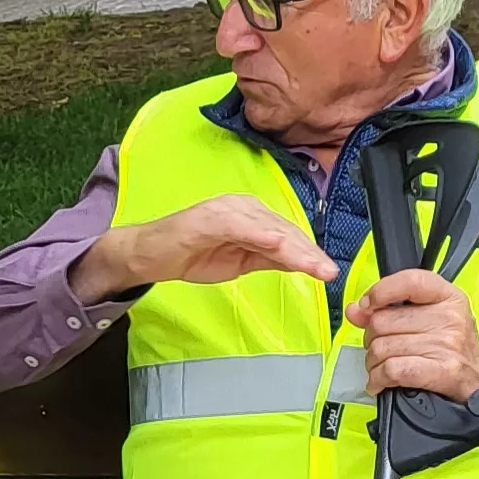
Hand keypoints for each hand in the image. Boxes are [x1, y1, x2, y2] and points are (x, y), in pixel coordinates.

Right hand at [71, 195, 340, 302]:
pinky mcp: (210, 218)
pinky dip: (262, 236)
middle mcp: (243, 206)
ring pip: (269, 229)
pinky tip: (279, 247)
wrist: (150, 255)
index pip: (287, 233)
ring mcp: (226, 210)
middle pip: (284, 230)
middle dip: (308, 253)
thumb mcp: (240, 262)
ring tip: (314, 266)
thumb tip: (301, 263)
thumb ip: (268, 259)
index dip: (309, 252)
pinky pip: (241, 227)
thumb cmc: (191, 255)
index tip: (327, 270)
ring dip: (294, 248)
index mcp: (251, 214)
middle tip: (328, 272)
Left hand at [347, 270, 478, 401]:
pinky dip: (379, 379)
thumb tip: (356, 310)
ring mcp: (447, 344)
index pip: (409, 281)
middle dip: (372, 338)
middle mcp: (450, 317)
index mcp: (448, 297)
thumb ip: (391, 309)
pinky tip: (381, 382)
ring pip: (383, 348)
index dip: (381, 291)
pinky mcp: (442, 371)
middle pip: (383, 321)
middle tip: (380, 347)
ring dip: (373, 363)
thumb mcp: (431, 318)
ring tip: (382, 367)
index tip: (367, 305)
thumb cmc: (454, 349)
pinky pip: (393, 370)